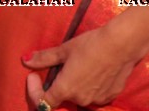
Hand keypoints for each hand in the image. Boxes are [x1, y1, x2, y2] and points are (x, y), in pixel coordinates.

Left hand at [23, 24, 145, 108]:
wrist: (122, 45)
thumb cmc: (90, 45)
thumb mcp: (64, 50)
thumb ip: (44, 58)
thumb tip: (25, 61)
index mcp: (65, 89)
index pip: (43, 103)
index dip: (34, 91)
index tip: (34, 76)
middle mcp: (80, 99)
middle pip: (62, 98)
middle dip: (56, 85)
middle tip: (58, 67)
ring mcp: (96, 100)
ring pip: (79, 97)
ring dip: (74, 87)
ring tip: (77, 67)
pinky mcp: (110, 97)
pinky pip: (94, 96)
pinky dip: (89, 87)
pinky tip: (92, 70)